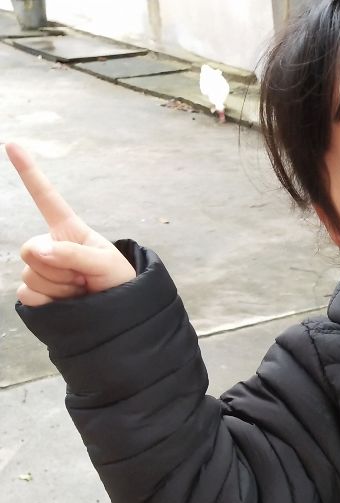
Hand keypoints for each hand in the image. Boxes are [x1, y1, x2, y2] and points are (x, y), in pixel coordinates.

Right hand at [5, 142, 135, 305]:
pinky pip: (28, 295)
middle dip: (58, 268)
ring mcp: (41, 270)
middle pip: (30, 249)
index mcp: (69, 230)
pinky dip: (49, 301)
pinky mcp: (37, 293)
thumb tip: (36, 251)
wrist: (121, 313)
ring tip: (81, 290)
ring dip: (59, 287)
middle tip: (84, 278)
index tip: (12, 144)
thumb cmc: (117, 282)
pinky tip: (67, 303)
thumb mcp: (105, 263)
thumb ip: (72, 253)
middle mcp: (50, 247)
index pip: (46, 198)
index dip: (29, 172)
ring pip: (30, 274)